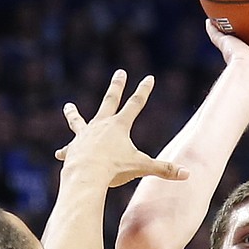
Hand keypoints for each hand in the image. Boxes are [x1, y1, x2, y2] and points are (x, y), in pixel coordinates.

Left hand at [54, 70, 188, 187]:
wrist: (86, 176)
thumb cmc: (114, 170)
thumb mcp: (141, 168)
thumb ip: (164, 170)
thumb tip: (188, 175)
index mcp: (119, 126)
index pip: (136, 104)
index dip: (144, 90)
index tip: (149, 78)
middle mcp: (101, 125)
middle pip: (109, 100)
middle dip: (116, 86)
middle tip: (120, 73)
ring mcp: (85, 134)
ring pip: (79, 120)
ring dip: (74, 113)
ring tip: (68, 106)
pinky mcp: (73, 148)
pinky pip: (69, 148)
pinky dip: (66, 151)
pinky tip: (59, 153)